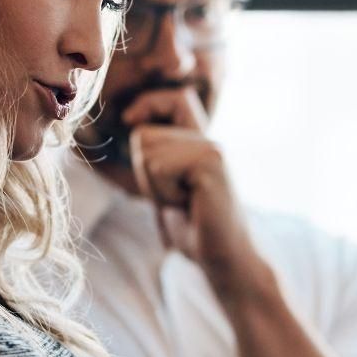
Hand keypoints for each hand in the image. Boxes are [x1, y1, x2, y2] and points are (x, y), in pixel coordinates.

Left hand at [124, 88, 264, 290]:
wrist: (225, 260)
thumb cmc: (195, 230)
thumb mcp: (168, 188)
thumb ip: (156, 158)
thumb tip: (134, 127)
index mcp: (200, 142)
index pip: (176, 96)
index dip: (149, 103)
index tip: (131, 120)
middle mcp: (208, 139)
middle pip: (143, 134)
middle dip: (143, 171)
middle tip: (173, 196)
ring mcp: (212, 149)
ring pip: (147, 152)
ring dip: (154, 186)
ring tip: (183, 202)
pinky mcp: (210, 165)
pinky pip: (159, 167)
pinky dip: (164, 193)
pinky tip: (189, 205)